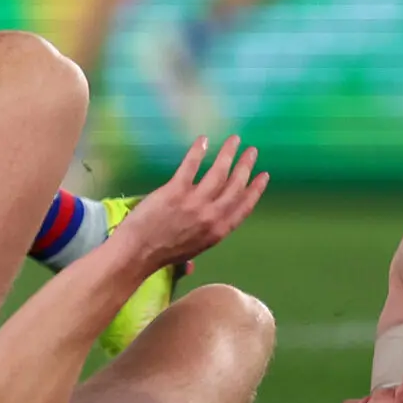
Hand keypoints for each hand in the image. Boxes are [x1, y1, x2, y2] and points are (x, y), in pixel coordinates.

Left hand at [116, 135, 267, 267]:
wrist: (138, 252)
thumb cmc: (162, 255)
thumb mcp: (191, 253)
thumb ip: (201, 242)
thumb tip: (193, 263)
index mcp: (219, 231)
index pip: (244, 207)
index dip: (255, 190)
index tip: (264, 176)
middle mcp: (212, 215)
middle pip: (235, 186)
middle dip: (246, 166)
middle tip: (252, 151)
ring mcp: (195, 202)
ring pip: (218, 173)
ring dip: (228, 154)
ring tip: (235, 140)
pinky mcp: (175, 190)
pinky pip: (190, 166)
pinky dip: (198, 151)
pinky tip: (204, 139)